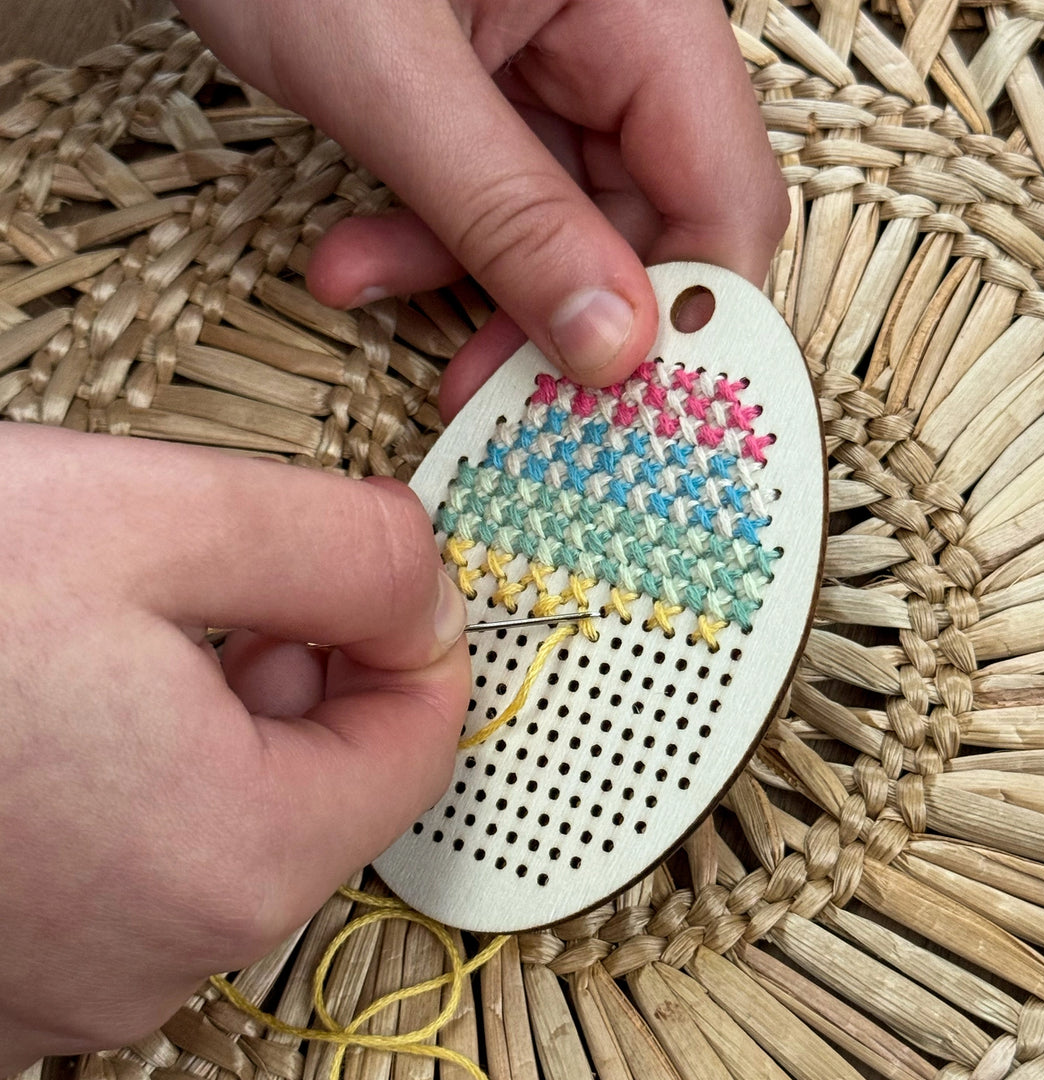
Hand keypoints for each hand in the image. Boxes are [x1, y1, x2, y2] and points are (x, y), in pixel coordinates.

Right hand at [0, 424, 469, 1068]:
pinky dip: (128, 767)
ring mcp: (62, 981)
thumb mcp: (159, 520)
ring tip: (110, 629)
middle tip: (221, 581)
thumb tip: (427, 583)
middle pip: (323, 784)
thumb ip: (342, 548)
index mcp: (229, 859)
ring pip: (222, 815)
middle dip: (306, 667)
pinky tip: (46, 703)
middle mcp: (154, 955)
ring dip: (210, 708)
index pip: (418, 748)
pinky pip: (126, 852)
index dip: (413, 638)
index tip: (372, 569)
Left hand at [172, 0, 787, 416]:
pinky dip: (427, 238)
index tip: (627, 408)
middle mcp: (618, 37)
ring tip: (366, 290)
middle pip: (642, 225)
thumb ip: (506, 212)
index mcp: (644, 6)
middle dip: (555, 320)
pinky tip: (355, 259)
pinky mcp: (490, 89)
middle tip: (493, 398)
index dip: (688, 316)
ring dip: (468, 282)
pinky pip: (491, 195)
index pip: (723, 195)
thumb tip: (609, 344)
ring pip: (556, 224)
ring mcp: (554, 63)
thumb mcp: (392, 75)